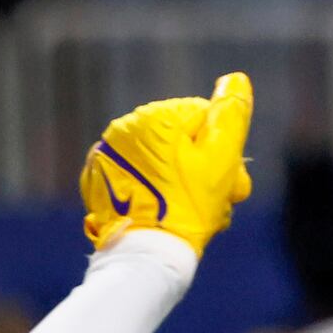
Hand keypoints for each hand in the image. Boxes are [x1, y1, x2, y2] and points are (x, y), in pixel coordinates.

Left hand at [81, 71, 253, 255]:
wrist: (145, 254)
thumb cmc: (187, 206)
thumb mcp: (220, 157)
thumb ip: (231, 114)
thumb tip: (234, 79)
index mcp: (153, 118)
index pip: (203, 118)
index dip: (223, 148)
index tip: (226, 178)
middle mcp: (123, 131)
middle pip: (180, 141)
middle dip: (203, 167)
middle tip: (215, 199)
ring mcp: (106, 157)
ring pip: (160, 161)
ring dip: (181, 181)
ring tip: (190, 210)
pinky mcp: (98, 182)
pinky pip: (137, 177)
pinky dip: (153, 190)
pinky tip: (164, 211)